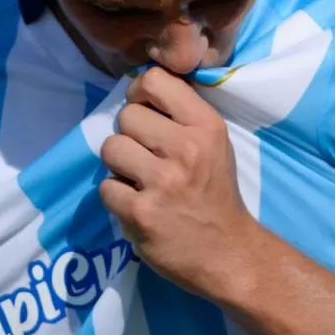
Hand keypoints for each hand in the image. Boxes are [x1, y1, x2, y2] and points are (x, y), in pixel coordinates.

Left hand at [99, 66, 258, 297]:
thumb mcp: (214, 143)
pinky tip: (138, 205)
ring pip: (110, 148)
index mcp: (206, 126)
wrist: (228, 254)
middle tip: (147, 158)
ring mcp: (162, 182)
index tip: (144, 112)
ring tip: (140, 181)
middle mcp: (186, 149)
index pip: (154, 80)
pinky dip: (117, 198)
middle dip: (131, 136)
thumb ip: (181, 114)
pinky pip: (106, 187)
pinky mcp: (141, 213)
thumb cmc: (216, 193)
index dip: (139, 93)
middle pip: (127, 116)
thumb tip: (140, 86)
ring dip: (119, 166)